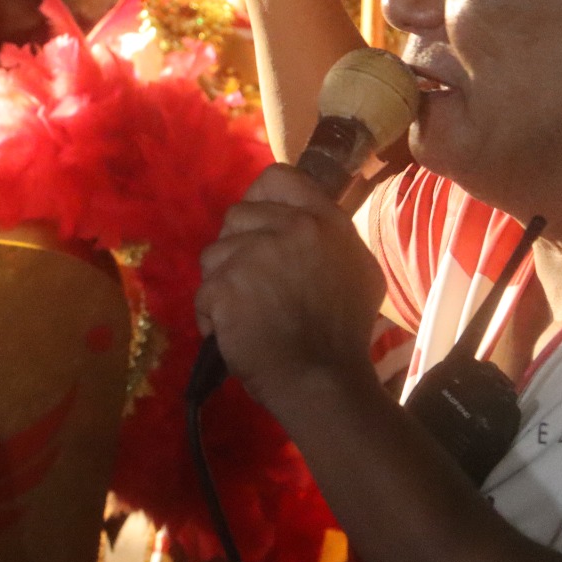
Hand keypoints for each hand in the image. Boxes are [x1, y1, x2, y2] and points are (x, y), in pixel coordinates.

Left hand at [196, 164, 387, 414]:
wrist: (322, 383)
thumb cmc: (341, 335)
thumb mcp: (357, 272)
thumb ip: (327, 238)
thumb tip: (301, 218)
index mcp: (326, 223)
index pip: (278, 179)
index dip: (260, 200)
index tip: (258, 229)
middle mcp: (293, 229)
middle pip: (237, 216)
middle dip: (237, 251)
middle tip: (255, 287)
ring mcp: (256, 255)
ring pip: (214, 253)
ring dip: (222, 284)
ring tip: (246, 314)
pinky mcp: (226, 286)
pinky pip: (204, 292)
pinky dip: (212, 317)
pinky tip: (234, 334)